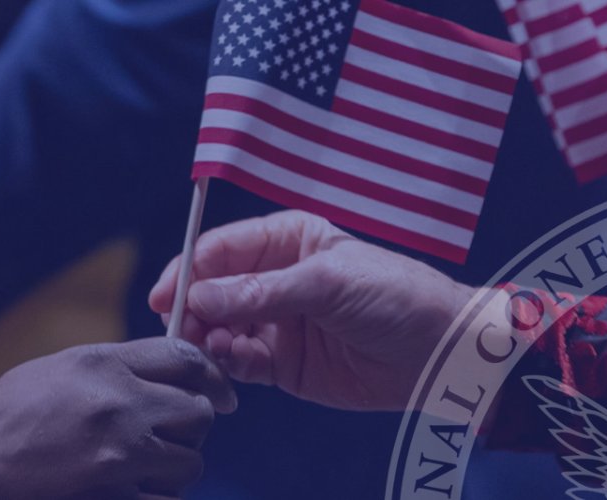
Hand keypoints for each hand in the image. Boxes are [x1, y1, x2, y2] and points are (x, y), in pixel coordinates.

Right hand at [0, 337, 236, 499]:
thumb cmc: (5, 420)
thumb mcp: (55, 371)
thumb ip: (111, 368)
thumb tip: (157, 370)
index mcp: (103, 364)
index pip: (186, 357)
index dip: (212, 375)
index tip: (220, 392)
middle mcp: (121, 404)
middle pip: (199, 410)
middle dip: (194, 424)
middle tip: (176, 434)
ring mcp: (121, 454)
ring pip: (191, 461)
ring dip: (177, 466)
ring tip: (148, 467)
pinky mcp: (117, 495)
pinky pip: (169, 499)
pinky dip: (159, 496)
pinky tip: (136, 489)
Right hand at [148, 211, 473, 410]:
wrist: (440, 352)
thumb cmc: (395, 297)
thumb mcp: (327, 283)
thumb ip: (261, 292)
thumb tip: (201, 298)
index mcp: (286, 241)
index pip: (221, 249)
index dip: (189, 270)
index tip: (167, 295)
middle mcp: (274, 279)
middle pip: (212, 291)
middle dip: (193, 309)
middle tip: (181, 330)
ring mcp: (276, 322)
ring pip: (219, 329)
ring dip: (207, 339)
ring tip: (212, 348)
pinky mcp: (282, 363)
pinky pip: (239, 362)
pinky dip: (228, 363)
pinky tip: (233, 363)